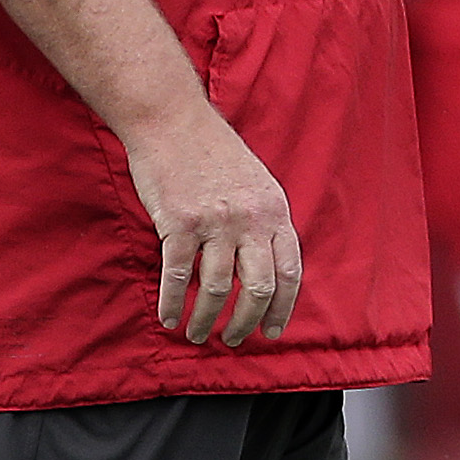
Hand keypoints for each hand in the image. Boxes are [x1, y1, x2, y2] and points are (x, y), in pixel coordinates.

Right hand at [123, 99, 300, 346]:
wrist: (171, 119)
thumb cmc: (210, 152)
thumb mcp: (255, 183)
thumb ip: (264, 223)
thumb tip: (266, 268)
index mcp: (274, 210)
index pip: (290, 272)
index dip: (283, 308)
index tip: (273, 331)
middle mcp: (250, 218)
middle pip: (259, 288)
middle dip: (246, 322)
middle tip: (233, 339)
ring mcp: (215, 221)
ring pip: (218, 289)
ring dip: (207, 320)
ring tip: (196, 334)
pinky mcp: (178, 222)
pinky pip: (178, 277)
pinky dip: (172, 304)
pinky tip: (169, 318)